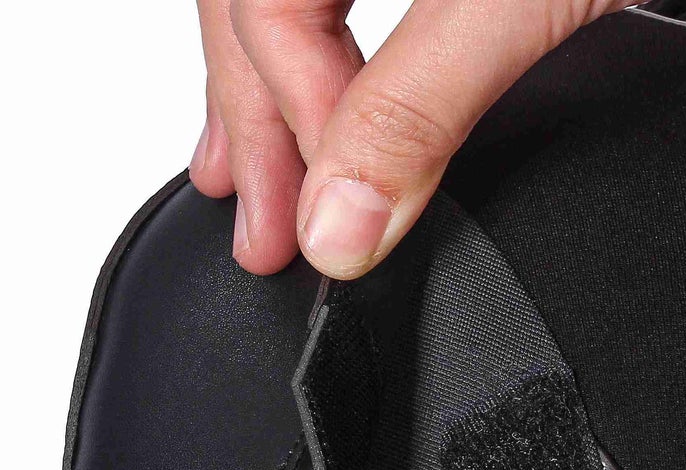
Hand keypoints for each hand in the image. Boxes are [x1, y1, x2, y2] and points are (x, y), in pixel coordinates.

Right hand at [191, 0, 636, 278]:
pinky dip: (339, 37)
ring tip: (262, 175)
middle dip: (264, 119)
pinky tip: (336, 87)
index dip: (297, 125)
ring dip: (282, 80)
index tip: (333, 223)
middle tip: (264, 232)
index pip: (267, 8)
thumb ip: (423, 106)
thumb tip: (342, 222)